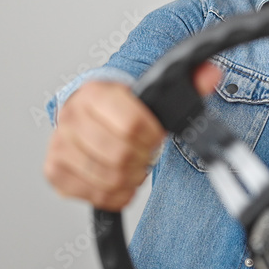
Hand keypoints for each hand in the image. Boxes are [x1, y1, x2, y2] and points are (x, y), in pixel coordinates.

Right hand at [43, 62, 221, 209]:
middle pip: (119, 155)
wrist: (92, 114)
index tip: (156, 135)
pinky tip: (121, 179)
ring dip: (131, 178)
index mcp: (95, 92)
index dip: (152, 136)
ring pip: (108, 177)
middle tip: (147, 153)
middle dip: (143, 159)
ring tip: (134, 165)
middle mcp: (71, 116)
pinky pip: (94, 195)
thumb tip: (212, 73)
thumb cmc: (123, 106)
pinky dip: (116, 194)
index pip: (131, 125)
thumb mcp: (156, 90)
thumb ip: (188, 80)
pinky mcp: (56, 171)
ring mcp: (60, 144)